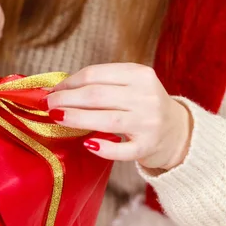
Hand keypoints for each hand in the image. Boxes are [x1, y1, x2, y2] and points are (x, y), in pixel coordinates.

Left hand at [48, 63, 192, 170]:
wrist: (178, 133)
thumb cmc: (143, 107)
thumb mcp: (130, 87)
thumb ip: (100, 86)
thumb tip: (56, 90)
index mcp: (140, 75)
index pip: (95, 74)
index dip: (68, 82)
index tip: (51, 91)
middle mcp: (146, 96)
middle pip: (96, 96)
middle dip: (66, 99)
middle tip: (47, 105)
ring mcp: (148, 123)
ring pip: (106, 119)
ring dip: (76, 118)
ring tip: (56, 118)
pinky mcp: (147, 147)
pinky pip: (121, 150)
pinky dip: (102, 147)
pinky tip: (87, 144)